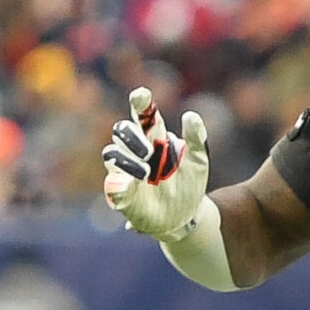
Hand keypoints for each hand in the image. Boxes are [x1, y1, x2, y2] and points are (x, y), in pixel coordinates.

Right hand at [102, 86, 208, 242]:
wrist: (186, 216)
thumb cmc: (190, 184)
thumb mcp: (199, 161)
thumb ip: (197, 138)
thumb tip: (191, 114)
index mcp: (156, 139)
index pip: (143, 116)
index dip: (140, 103)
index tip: (142, 94)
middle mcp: (137, 152)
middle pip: (121, 131)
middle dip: (131, 135)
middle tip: (150, 150)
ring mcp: (126, 171)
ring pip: (112, 153)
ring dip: (126, 159)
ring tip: (147, 172)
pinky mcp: (120, 194)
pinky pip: (111, 184)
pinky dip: (118, 183)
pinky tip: (133, 183)